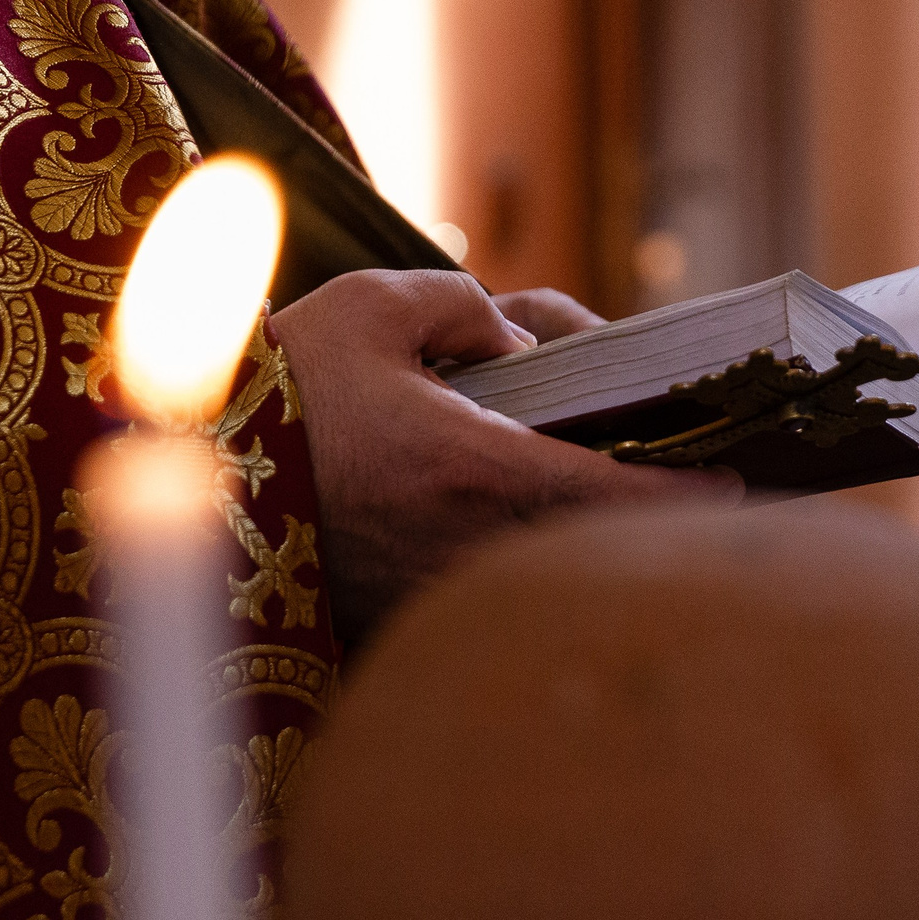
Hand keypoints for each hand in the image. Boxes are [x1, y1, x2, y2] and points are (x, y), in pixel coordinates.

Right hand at [275, 270, 738, 643]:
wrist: (178, 470)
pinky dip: (513, 563)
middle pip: (600, 551)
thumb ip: (465, 308)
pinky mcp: (392, 614)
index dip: (696, 492)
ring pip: (546, 577)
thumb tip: (515, 344)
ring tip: (600, 490)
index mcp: (476, 471)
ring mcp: (430, 592)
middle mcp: (464, 547)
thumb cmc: (278, 385)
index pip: (624, 499)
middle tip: (690, 483)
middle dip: (645, 517)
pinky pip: (482, 593)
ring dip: (578, 541)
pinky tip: (512, 522)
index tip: (740, 478)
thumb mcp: (376, 306)